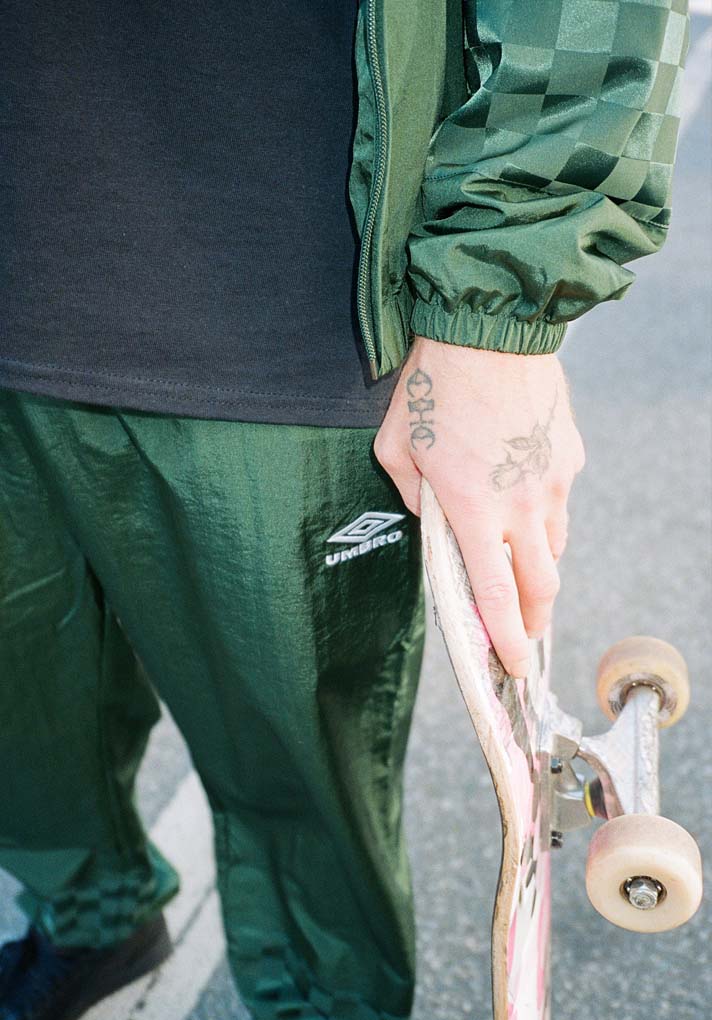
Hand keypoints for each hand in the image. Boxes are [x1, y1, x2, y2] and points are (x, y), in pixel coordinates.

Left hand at [374, 335, 585, 678]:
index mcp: (472, 509)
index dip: (506, 638)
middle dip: (534, 620)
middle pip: (542, 585)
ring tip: (520, 567)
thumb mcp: (395, 445)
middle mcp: (522, 504)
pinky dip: (543, 515)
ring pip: (555, 545)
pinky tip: (523, 497)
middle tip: (526, 635)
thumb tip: (432, 519)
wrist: (491, 326)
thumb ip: (410, 496)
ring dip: (539, 567)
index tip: (515, 667)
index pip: (496, 594)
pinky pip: (560, 501)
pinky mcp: (570, 455)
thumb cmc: (433, 385)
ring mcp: (554, 480)